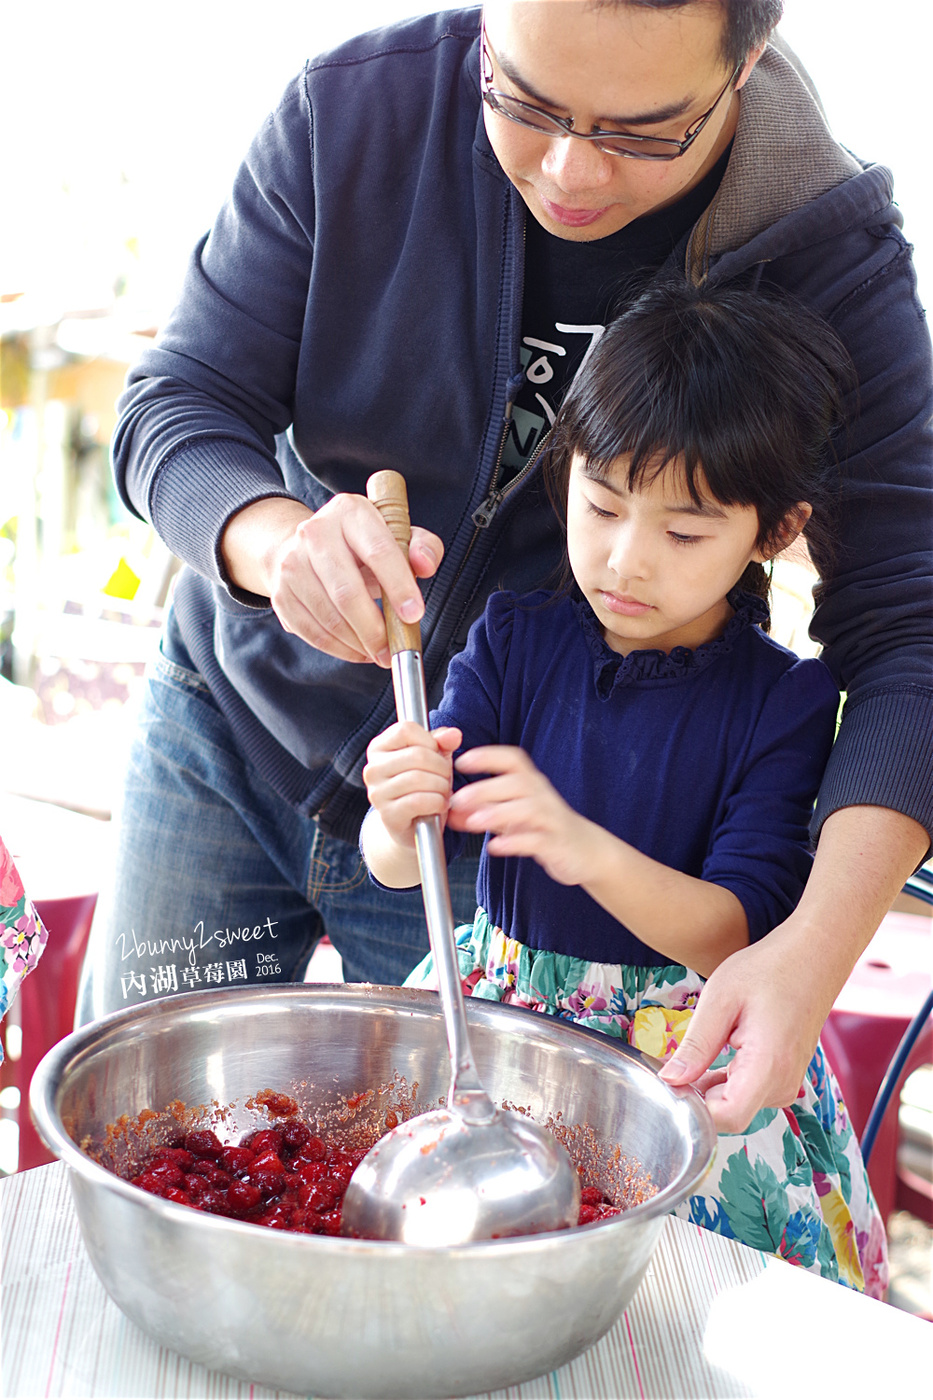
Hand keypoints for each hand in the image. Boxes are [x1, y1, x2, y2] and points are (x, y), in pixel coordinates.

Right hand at [221, 495, 442, 665]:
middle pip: (346, 592)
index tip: (413, 615)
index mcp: (350, 512)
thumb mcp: (397, 534)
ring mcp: (292, 564)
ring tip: (380, 653)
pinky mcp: (281, 594)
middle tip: (393, 651)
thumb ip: (423, 547)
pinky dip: (340, 649)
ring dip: (359, 644)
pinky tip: (358, 651)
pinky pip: (313, 632)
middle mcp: (314, 533)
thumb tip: (424, 565)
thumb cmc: (362, 545)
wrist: (306, 546)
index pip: (378, 551)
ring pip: (329, 617)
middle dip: (374, 629)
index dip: (398, 586)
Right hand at [363, 723, 461, 848]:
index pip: (406, 730)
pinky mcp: (388, 815)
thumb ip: (442, 743)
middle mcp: (372, 769)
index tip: (435, 754)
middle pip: (417, 755)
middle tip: (445, 778)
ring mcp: (377, 793)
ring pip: (419, 778)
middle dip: (441, 767)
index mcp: (378, 748)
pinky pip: (418, 801)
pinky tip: (440, 805)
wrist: (413, 827)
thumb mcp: (433, 759)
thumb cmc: (423, 787)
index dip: (429, 741)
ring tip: (443, 792)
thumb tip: (453, 735)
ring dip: (441, 786)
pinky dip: (437, 802)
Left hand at [448, 746, 593, 883]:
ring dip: (498, 813)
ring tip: (473, 822)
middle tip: (457, 800)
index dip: (488, 756)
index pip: (513, 759)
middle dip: (485, 789)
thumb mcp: (514, 815)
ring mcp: (551, 819)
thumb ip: (484, 810)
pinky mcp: (556, 843)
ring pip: (528, 809)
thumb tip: (451, 811)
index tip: (462, 760)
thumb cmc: (546, 827)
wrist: (586, 851)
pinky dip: (515, 842)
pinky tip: (495, 846)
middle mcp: (542, 796)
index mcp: (531, 783)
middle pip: (517, 782)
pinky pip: (536, 840)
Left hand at [658, 805, 929, 1132]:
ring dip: (712, 1086)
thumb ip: (696, 1046)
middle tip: (679, 1059)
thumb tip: (670, 1081)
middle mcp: (783, 1083)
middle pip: (728, 1115)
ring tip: (705, 1045)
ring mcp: (788, 1083)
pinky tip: (720, 1049)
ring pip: (737, 1105)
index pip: (726, 1118)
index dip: (692, 1108)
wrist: (814, 955)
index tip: (671, 1084)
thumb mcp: (721, 999)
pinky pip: (749, 1093)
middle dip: (697, 1096)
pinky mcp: (786, 1078)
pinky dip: (727, 1080)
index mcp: (767, 1065)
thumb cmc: (768, 969)